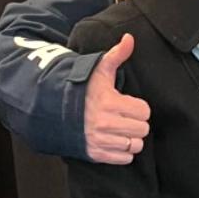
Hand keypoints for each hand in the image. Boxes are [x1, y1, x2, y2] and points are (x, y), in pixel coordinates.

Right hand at [84, 34, 150, 164]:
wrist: (54, 110)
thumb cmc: (81, 89)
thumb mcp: (99, 69)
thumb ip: (117, 55)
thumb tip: (130, 38)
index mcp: (109, 102)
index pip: (144, 111)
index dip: (139, 107)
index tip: (129, 104)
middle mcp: (105, 124)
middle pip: (142, 129)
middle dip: (137, 123)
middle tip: (126, 117)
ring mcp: (100, 141)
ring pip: (136, 145)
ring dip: (131, 138)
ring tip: (121, 129)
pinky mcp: (95, 154)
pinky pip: (124, 159)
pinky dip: (123, 152)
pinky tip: (115, 140)